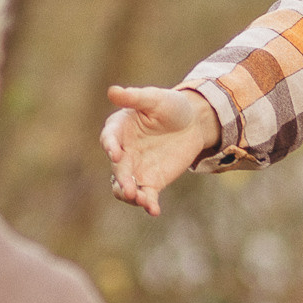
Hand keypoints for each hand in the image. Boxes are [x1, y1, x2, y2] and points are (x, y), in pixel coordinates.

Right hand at [102, 84, 221, 211]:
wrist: (193, 123)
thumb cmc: (170, 106)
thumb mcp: (154, 98)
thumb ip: (134, 97)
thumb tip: (112, 91)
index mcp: (119, 129)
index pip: (109, 139)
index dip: (110, 146)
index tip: (115, 154)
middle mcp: (123, 151)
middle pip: (117, 169)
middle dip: (122, 180)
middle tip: (129, 190)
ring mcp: (136, 169)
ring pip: (124, 187)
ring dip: (129, 196)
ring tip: (141, 200)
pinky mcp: (151, 181)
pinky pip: (146, 196)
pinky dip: (148, 204)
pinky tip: (154, 210)